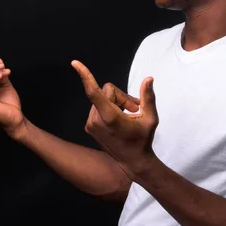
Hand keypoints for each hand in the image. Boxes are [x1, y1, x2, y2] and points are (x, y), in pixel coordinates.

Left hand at [71, 60, 158, 175]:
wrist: (132, 162)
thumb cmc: (143, 139)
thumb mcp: (151, 118)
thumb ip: (148, 97)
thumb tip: (149, 79)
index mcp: (110, 117)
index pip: (94, 92)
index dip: (85, 76)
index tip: (75, 63)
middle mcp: (96, 120)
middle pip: (107, 91)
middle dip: (121, 97)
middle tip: (135, 109)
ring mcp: (90, 124)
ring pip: (102, 98)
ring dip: (116, 103)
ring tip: (127, 116)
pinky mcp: (88, 126)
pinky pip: (98, 106)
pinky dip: (108, 109)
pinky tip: (118, 121)